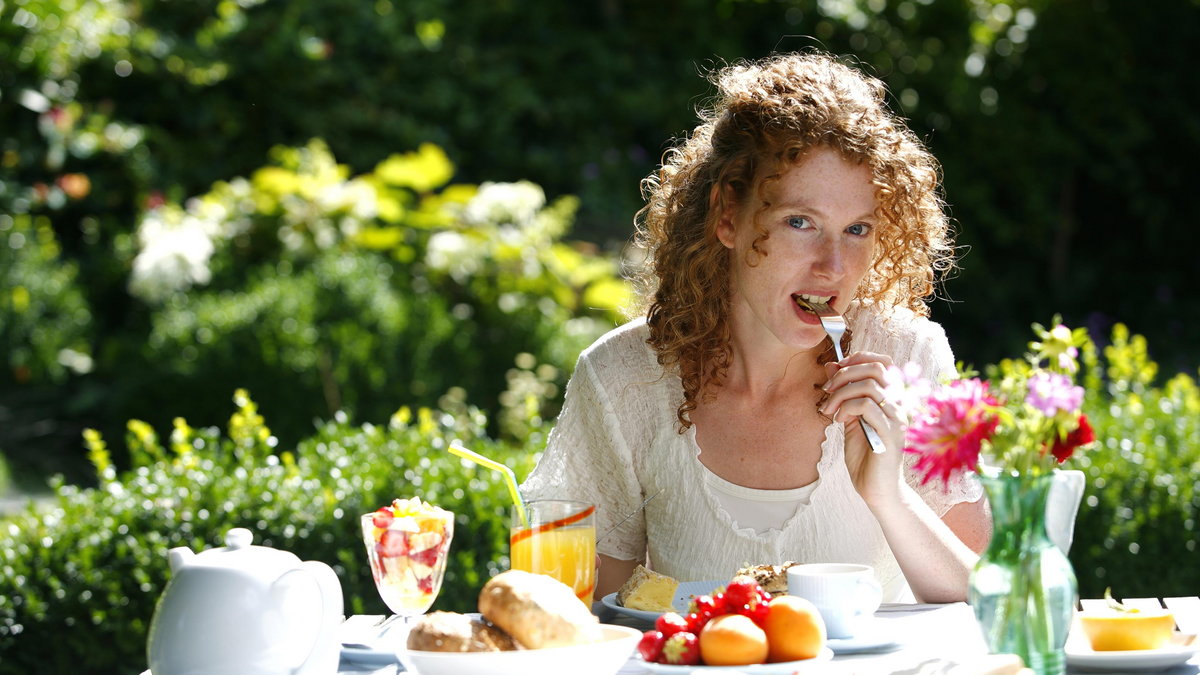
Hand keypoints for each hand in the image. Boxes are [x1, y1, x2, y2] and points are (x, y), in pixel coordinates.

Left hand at [820, 350, 906, 502]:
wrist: (877, 491)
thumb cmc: (865, 458)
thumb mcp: (850, 421)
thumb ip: (845, 396)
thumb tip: (833, 366)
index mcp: (891, 400)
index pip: (882, 363)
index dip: (857, 359)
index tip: (835, 370)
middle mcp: (898, 405)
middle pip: (876, 368)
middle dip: (845, 373)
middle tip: (827, 390)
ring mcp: (897, 418)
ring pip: (870, 385)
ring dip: (841, 393)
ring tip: (829, 409)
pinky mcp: (891, 433)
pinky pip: (868, 406)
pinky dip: (847, 408)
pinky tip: (838, 420)